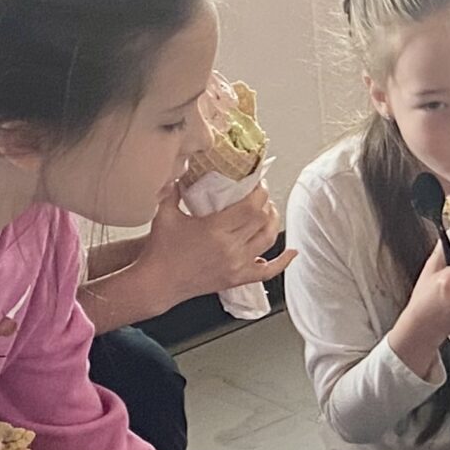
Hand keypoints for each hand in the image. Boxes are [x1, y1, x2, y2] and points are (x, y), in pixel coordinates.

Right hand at [135, 181, 294, 308]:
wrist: (158, 283)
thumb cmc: (160, 250)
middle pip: (262, 221)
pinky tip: (292, 252)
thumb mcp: (164, 214)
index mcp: (215, 230)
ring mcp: (236, 265)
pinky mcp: (237, 279)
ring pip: (268, 241)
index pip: (250, 207)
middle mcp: (230, 248)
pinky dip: (282, 262)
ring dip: (273, 223)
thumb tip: (179, 166)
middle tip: (261, 193)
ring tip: (270, 211)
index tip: (257, 182)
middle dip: (266, 203)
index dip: (259, 192)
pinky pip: (267, 271)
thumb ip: (173, 189)